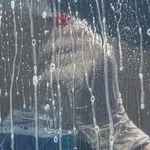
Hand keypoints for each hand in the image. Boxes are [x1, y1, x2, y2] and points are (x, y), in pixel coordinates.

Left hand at [39, 16, 149, 149]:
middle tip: (42, 59)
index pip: (75, 27)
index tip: (49, 41)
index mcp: (102, 45)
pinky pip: (52, 73)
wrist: (107, 121)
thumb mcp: (92, 66)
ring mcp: (90, 62)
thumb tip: (53, 29)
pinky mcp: (79, 76)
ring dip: (49, 68)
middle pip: (61, 40)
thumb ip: (78, 49)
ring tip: (54, 78)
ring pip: (55, 58)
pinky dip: (46, 79)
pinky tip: (49, 85)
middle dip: (48, 49)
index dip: (57, 33)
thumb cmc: (95, 95)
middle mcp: (98, 50)